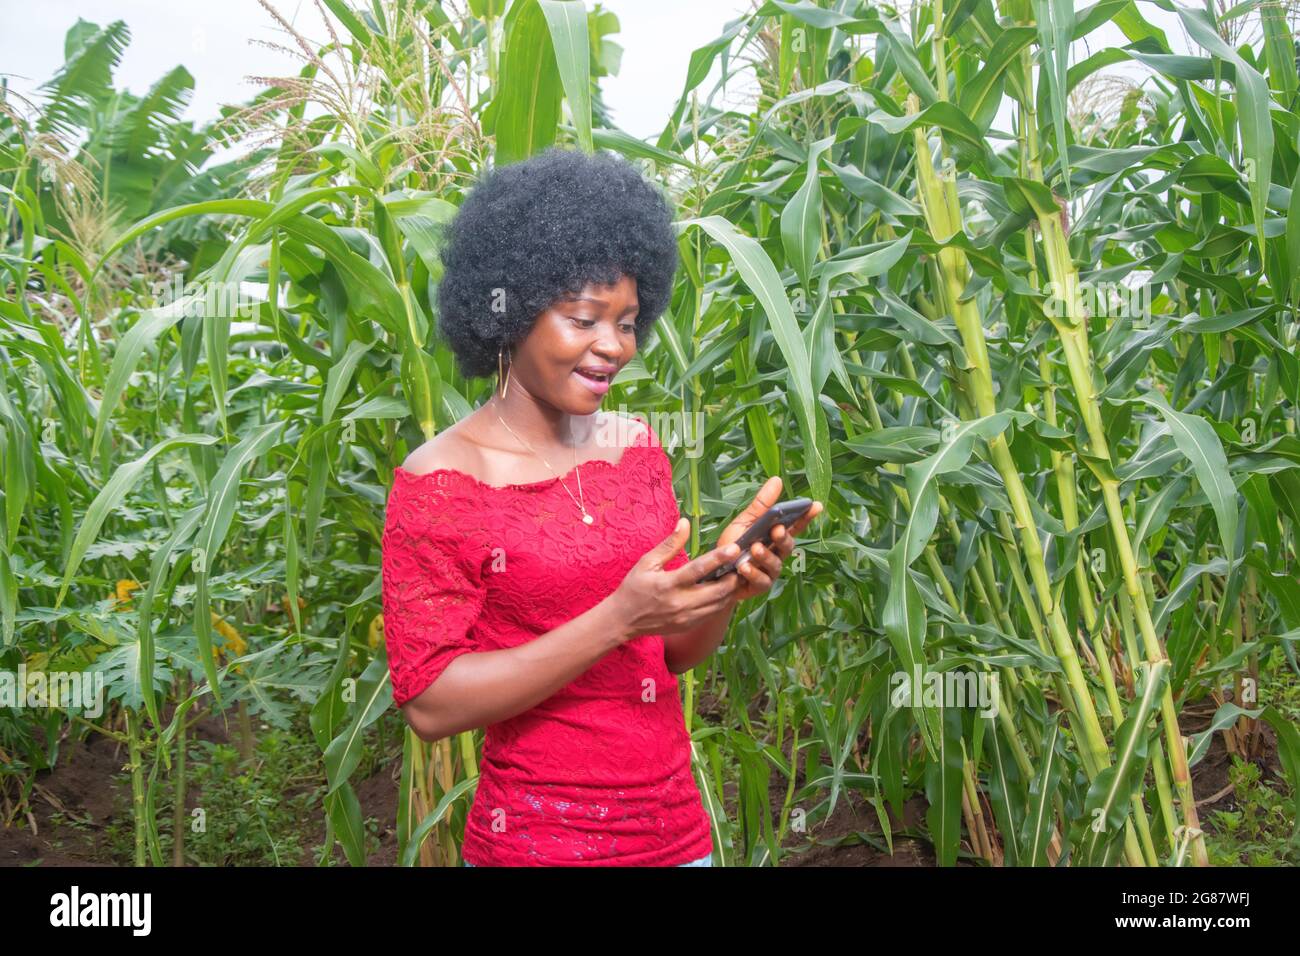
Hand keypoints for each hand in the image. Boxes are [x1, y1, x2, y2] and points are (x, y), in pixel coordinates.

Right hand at [610, 518, 743, 640]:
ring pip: (719, 604)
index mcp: (668, 584)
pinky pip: (712, 613)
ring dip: (731, 590)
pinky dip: (722, 601)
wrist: (623, 620)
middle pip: (717, 591)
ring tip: (738, 574)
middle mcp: (680, 603)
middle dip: (733, 577)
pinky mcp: (689, 625)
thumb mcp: (647, 562)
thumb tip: (685, 522)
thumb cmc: (634, 588)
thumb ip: (669, 544)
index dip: (719, 558)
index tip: (734, 548)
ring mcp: (686, 617)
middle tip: (743, 563)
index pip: (698, 570)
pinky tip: (725, 589)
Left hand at [715, 476, 823, 601]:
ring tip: (754, 548)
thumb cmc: (732, 545)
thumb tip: (777, 479)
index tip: (816, 505)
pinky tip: (743, 567)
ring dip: (765, 555)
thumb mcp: (745, 521)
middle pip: (788, 545)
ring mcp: (770, 571)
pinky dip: (752, 573)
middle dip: (784, 537)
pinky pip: (761, 580)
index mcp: (775, 536)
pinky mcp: (759, 586)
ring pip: (775, 564)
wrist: (715, 572)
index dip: (806, 516)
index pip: (795, 525)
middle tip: (776, 529)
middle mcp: (777, 554)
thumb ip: (762, 504)